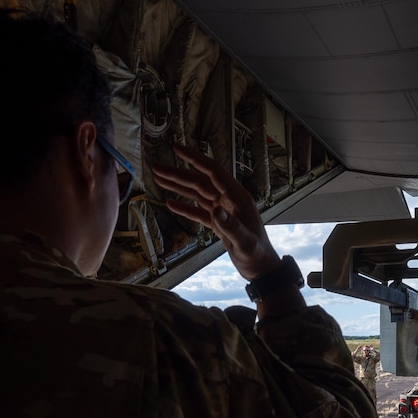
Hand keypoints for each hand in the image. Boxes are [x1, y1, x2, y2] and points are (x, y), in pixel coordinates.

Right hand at [150, 143, 280, 280]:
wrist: (261, 269)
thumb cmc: (257, 255)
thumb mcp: (245, 242)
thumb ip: (231, 226)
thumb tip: (216, 210)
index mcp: (237, 198)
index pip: (213, 172)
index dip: (194, 159)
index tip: (177, 148)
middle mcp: (229, 200)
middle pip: (200, 181)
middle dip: (178, 173)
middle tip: (156, 167)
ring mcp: (223, 210)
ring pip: (197, 194)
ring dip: (178, 186)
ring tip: (158, 178)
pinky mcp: (218, 222)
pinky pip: (198, 211)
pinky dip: (184, 207)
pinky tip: (170, 203)